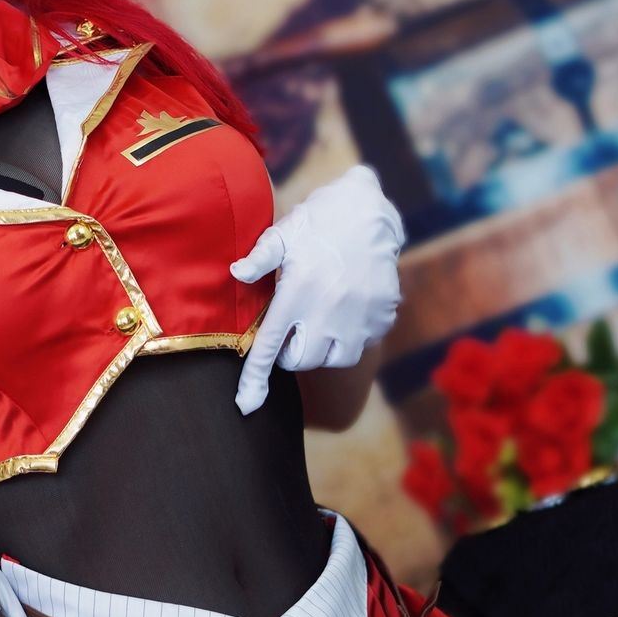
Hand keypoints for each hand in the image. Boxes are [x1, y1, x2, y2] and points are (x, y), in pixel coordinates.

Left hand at [231, 164, 404, 415]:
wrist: (372, 210)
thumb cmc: (320, 220)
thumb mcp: (283, 233)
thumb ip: (259, 258)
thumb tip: (235, 273)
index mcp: (296, 294)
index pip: (268, 348)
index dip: (254, 380)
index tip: (246, 406)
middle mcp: (327, 312)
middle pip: (301, 361)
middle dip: (292, 351)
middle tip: (294, 325)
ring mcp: (358, 318)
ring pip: (334, 358)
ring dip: (323, 347)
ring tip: (321, 318)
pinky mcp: (381, 318)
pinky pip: (362, 343)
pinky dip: (351, 334)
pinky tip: (348, 307)